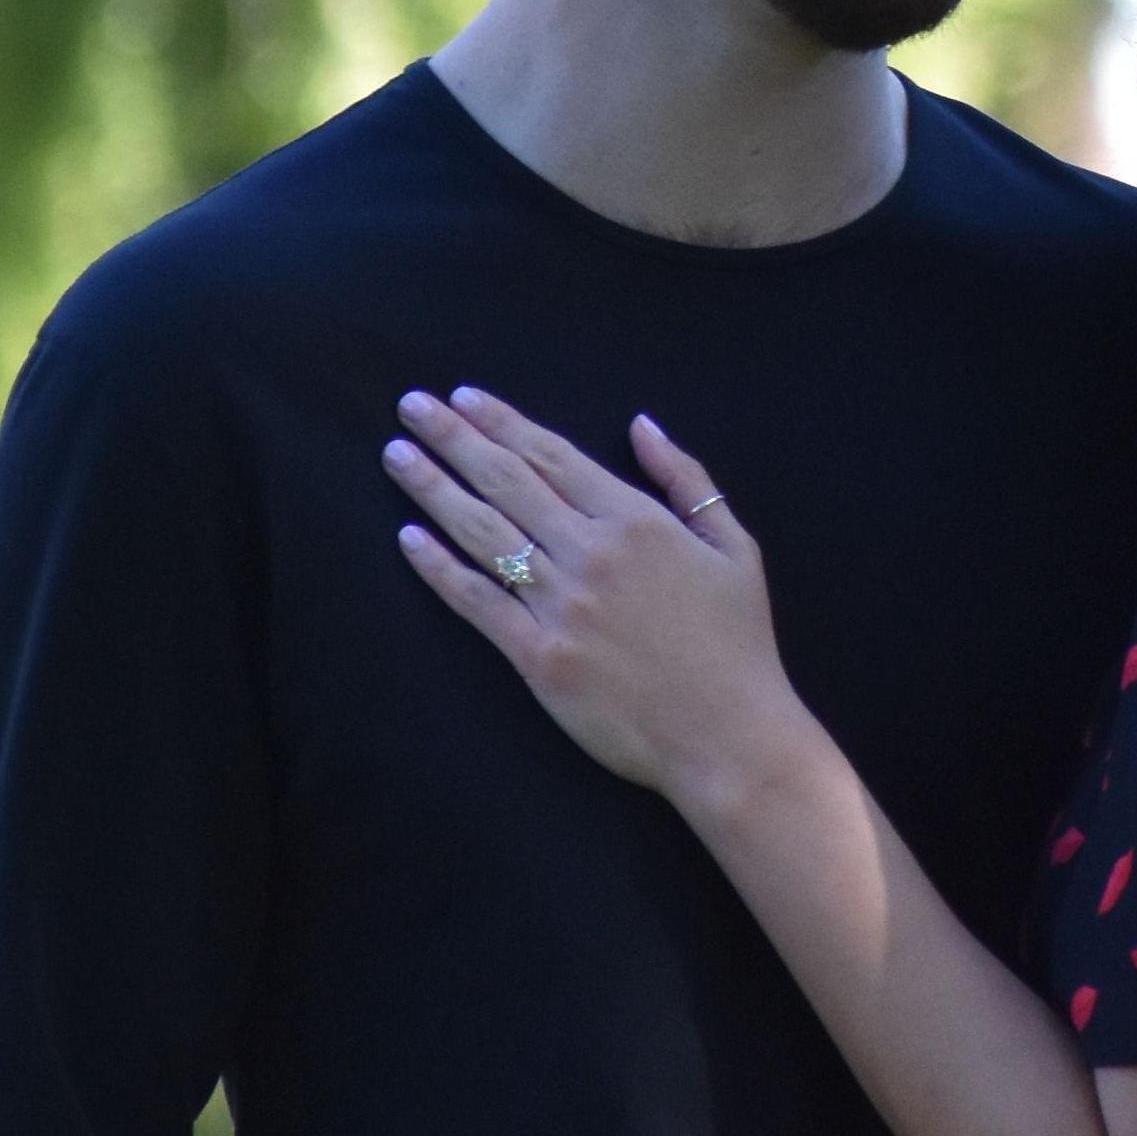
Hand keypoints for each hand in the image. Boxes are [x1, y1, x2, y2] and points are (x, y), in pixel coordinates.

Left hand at [386, 392, 806, 811]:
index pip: (552, 456)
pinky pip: (477, 602)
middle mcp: (589, 553)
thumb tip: (641, 426)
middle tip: (411, 407)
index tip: (463, 398)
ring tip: (397, 456)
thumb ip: (687, 480)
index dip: (503, 423)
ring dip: (434, 489)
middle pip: (506, 481)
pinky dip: (439, 567)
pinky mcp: (538, 657)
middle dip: (453, 438)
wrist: (729, 737)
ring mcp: (559, 605)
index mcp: (636, 521)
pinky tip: (410, 539)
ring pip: (483, 533)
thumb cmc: (738, 645)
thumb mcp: (735, 547)